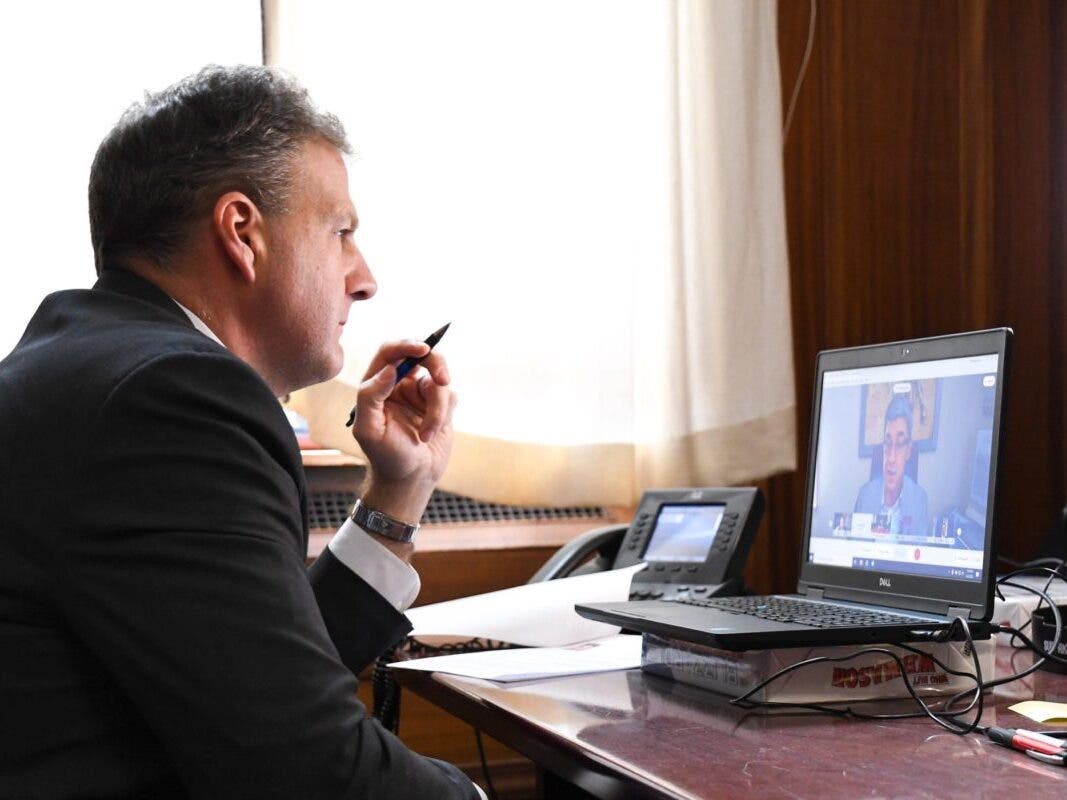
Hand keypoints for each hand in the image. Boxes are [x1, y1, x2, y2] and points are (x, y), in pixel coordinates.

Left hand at [350, 340, 456, 523]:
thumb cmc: (385, 457)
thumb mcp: (368, 430)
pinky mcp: (440, 404)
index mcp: (377, 385)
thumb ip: (370, 396)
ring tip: (428, 432)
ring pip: (438, 381)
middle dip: (435, 364)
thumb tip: (390, 370)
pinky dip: (443, 415)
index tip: (423, 349)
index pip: (389, 352)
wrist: (411, 479)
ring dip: (437, 408)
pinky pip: (450, 395)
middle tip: (443, 380)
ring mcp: (420, 393)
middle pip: (421, 355)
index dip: (405, 345)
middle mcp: (398, 384)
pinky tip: (432, 434)